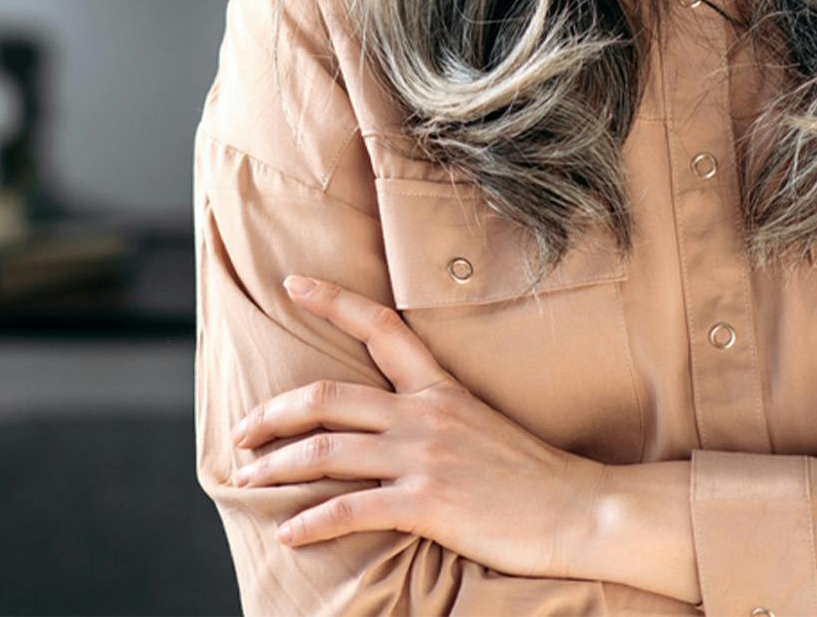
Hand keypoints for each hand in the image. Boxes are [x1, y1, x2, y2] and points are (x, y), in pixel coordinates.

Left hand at [229, 274, 608, 578]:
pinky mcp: (427, 501)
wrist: (576, 507)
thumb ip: (436, 415)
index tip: (292, 284)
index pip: (379, 327)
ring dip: (277, 468)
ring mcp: (425, 456)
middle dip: (273, 414)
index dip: (332, 301)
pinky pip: (351, 509)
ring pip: (328, 451)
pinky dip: (310, 521)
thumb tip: (392, 422)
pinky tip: (287, 533)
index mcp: (440, 386)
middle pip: (329, 397)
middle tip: (240, 432)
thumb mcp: (482, 423)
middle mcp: (426, 412)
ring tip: (247, 481)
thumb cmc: (531, 474)